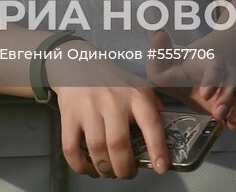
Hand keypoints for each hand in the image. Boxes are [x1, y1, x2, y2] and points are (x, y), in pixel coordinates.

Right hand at [55, 83, 169, 177]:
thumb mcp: (137, 86)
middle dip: (124, 168)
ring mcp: (88, 107)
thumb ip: (151, 108)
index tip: (160, 168)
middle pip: (118, 144)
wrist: (77, 62)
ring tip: (109, 172)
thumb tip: (166, 136)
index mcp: (135, 95)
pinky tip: (88, 168)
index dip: (157, 148)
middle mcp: (112, 100)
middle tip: (127, 173)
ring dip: (104, 169)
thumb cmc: (112, 80)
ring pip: (96, 148)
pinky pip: (71, 147)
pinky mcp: (69, 114)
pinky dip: (79, 165)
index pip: (150, 123)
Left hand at [145, 29, 235, 135]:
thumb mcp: (160, 63)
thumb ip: (159, 51)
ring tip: (233, 124)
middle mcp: (223, 72)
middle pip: (234, 81)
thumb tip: (159, 33)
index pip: (215, 65)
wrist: (180, 78)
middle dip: (229, 98)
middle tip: (219, 113)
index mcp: (207, 60)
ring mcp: (231, 88)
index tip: (205, 94)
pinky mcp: (234, 103)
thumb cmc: (172, 70)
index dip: (213, 79)